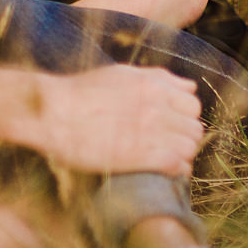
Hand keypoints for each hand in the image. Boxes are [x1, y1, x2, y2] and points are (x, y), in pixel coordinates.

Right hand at [12, 64, 202, 174]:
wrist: (53, 113)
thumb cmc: (81, 93)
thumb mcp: (121, 74)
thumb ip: (158, 78)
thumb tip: (189, 87)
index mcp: (153, 85)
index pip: (192, 105)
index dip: (184, 118)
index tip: (172, 126)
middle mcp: (158, 106)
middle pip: (194, 128)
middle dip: (184, 138)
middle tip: (169, 146)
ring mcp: (152, 131)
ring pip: (190, 147)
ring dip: (182, 155)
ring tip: (166, 160)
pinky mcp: (142, 156)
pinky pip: (178, 165)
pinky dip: (177, 171)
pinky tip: (165, 172)